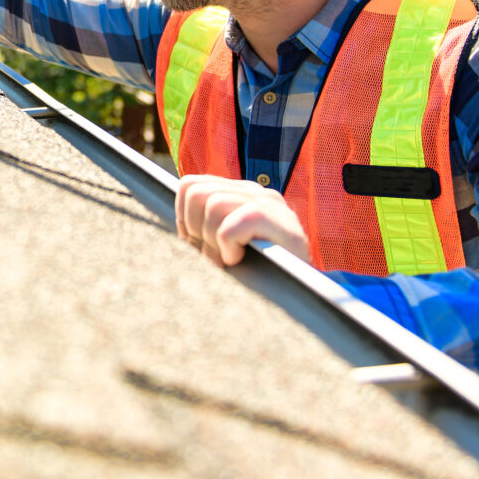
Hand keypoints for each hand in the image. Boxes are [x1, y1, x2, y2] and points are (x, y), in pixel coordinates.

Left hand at [175, 174, 310, 267]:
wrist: (306, 293)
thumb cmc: (258, 272)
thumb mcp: (224, 246)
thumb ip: (202, 230)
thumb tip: (173, 233)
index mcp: (237, 193)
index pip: (190, 185)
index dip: (183, 218)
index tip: (197, 244)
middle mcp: (253, 190)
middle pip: (196, 192)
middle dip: (195, 230)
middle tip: (214, 255)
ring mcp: (269, 202)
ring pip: (212, 205)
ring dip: (213, 242)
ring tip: (229, 260)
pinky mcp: (280, 220)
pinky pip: (232, 226)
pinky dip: (229, 248)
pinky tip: (240, 260)